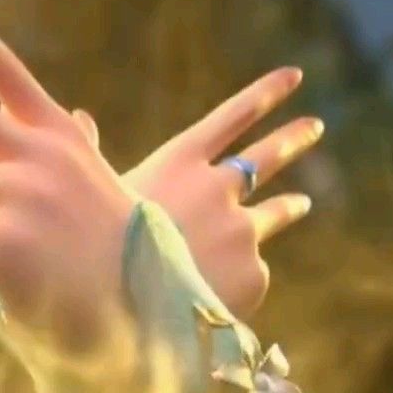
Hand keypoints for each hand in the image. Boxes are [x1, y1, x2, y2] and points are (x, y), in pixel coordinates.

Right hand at [75, 69, 323, 318]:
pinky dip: (234, 279)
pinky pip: (249, 272)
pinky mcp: (255, 271)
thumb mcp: (94, 197)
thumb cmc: (99, 253)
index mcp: (180, 163)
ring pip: (276, 211)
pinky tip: (215, 297)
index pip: (232, 116)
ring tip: (302, 201)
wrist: (128, 316)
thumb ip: (94, 153)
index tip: (294, 76)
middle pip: (267, 156)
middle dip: (294, 137)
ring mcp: (242, 229)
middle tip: (314, 125)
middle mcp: (219, 189)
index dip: (264, 94)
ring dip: (291, 204)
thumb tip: (79, 115)